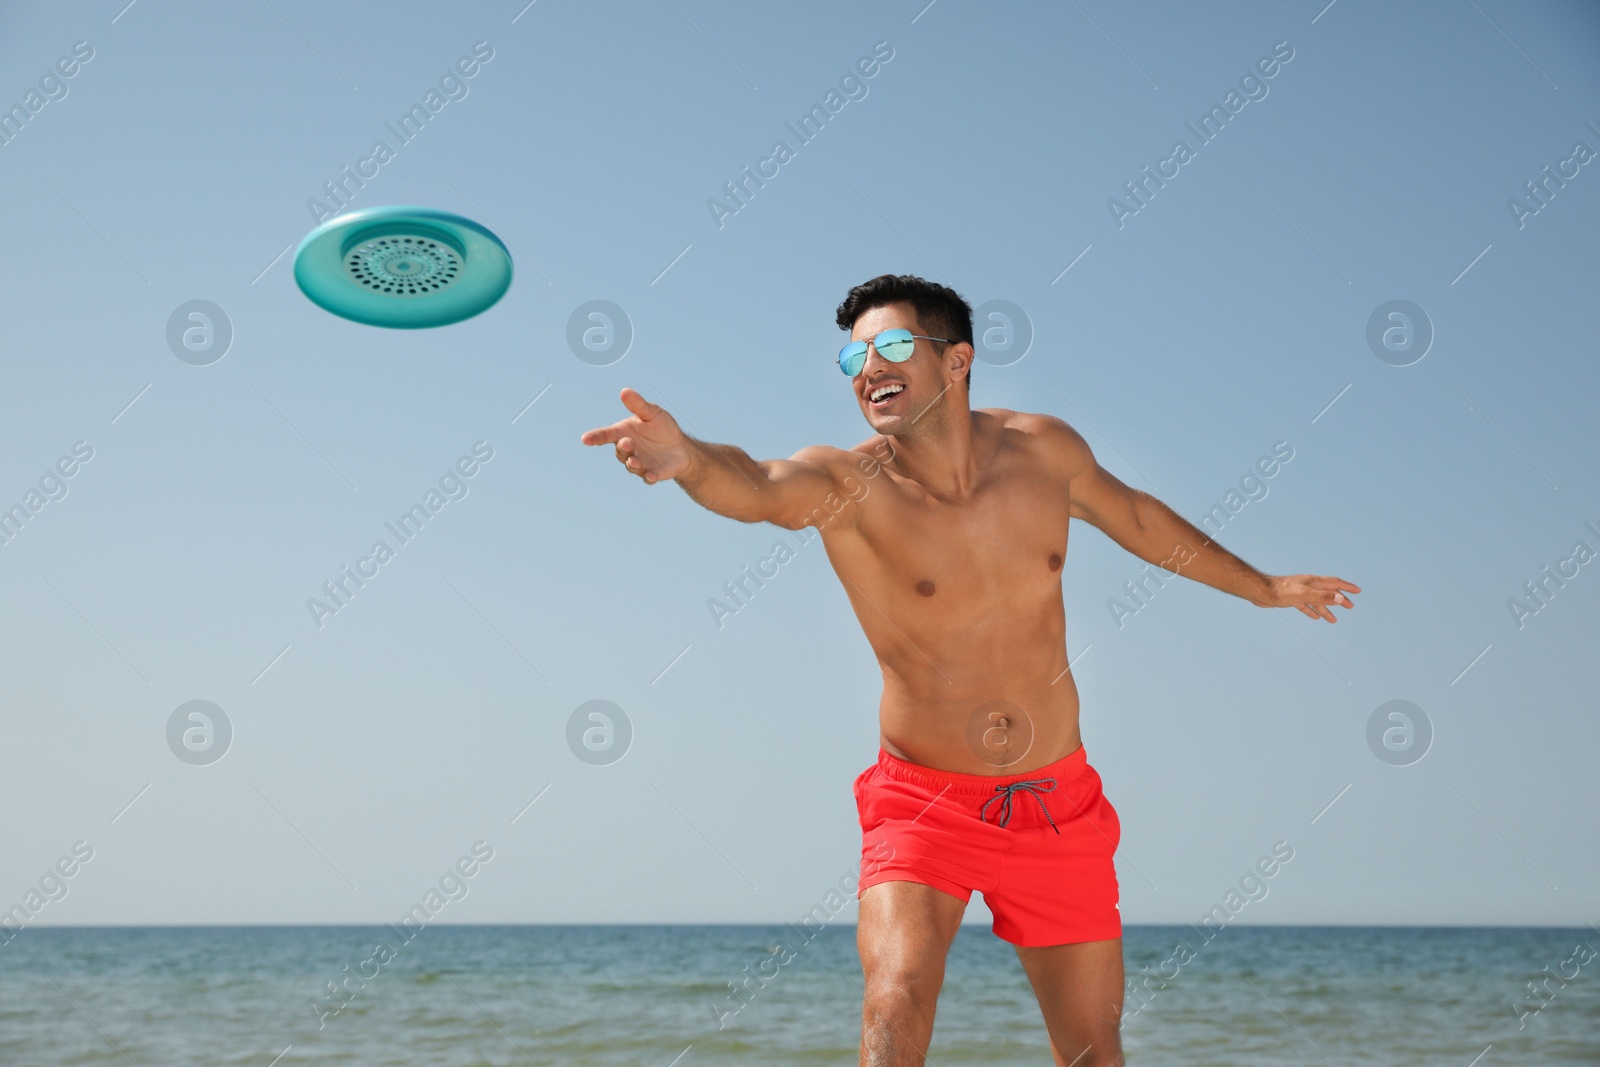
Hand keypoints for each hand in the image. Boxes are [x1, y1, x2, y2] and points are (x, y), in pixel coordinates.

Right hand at [579, 387, 693, 484]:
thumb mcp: (652, 413)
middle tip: (627, 442)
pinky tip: (651, 476)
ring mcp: (640, 464)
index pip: (606, 435)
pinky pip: (648, 477)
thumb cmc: (662, 428)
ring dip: (632, 464)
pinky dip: (649, 477)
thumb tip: (624, 391)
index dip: (595, 437)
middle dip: (623, 447)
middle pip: (620, 451)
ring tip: (635, 461)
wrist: (681, 447)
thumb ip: (639, 405)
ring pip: (631, 466)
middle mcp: (629, 450)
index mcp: (624, 433)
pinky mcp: (653, 474)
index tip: (585, 439)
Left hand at [1259, 574, 1359, 621]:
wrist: (1261, 591)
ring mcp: (1300, 592)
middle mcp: (1308, 586)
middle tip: (1351, 607)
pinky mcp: (1291, 599)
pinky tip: (1315, 617)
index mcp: (1313, 582)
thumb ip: (1322, 596)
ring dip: (1327, 609)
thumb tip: (1341, 598)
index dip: (1347, 587)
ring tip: (1334, 620)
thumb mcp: (1304, 594)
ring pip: (1317, 601)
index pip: (1335, 583)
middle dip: (1340, 599)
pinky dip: (1312, 611)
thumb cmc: (1281, 591)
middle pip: (1328, 592)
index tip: (1358, 591)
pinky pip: (1306, 605)